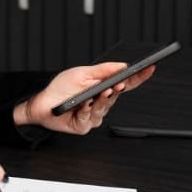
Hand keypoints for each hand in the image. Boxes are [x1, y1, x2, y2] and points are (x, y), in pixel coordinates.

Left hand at [14, 62, 155, 133]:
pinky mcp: (83, 125)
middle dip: (118, 90)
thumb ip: (103, 70)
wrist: (42, 102)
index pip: (126, 83)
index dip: (139, 77)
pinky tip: (84, 104)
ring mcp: (93, 115)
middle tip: (120, 84)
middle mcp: (101, 103)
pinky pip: (88, 118)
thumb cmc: (61, 88)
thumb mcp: (82, 73)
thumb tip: (123, 66)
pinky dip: (85, 109)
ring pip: (103, 108)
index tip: (149, 69)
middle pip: (116, 97)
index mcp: (103, 89)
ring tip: (100, 93)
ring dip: (102, 100)